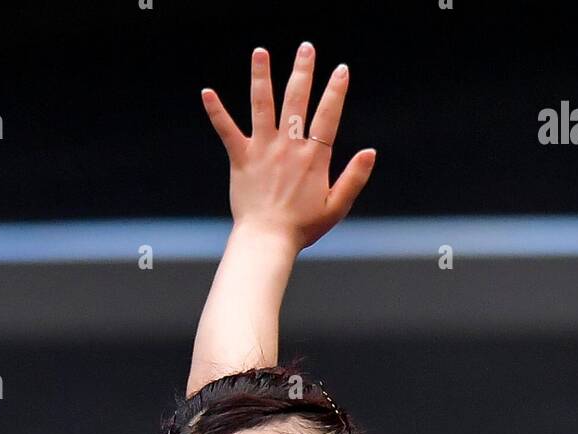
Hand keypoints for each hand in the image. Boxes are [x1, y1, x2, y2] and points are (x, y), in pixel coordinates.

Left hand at [201, 43, 376, 251]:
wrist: (268, 241)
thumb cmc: (303, 228)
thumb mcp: (336, 206)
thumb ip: (354, 178)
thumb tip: (371, 152)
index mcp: (313, 157)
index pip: (327, 116)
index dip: (336, 91)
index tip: (341, 70)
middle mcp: (289, 147)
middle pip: (297, 100)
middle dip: (303, 71)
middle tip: (306, 48)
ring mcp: (263, 150)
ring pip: (262, 105)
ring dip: (261, 76)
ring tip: (260, 52)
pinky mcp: (241, 158)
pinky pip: (227, 130)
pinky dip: (216, 112)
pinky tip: (206, 92)